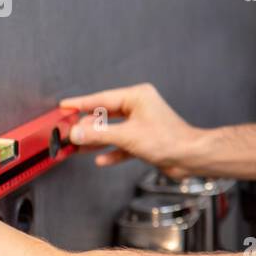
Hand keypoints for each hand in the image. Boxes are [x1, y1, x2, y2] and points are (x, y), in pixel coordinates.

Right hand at [60, 83, 201, 179]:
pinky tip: (101, 158)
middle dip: (87, 126)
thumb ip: (99, 134)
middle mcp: (139, 108)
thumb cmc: (169, 140)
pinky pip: (123, 144)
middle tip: (68, 132)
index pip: (101, 99)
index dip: (81, 104)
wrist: (191, 157)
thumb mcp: (127, 136)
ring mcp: (142, 124)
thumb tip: (76, 131)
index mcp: (137, 97)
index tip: (64, 106)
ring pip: (113, 131)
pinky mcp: (145, 140)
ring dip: (96, 140)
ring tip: (77, 146)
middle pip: (105, 115)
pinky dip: (112, 151)